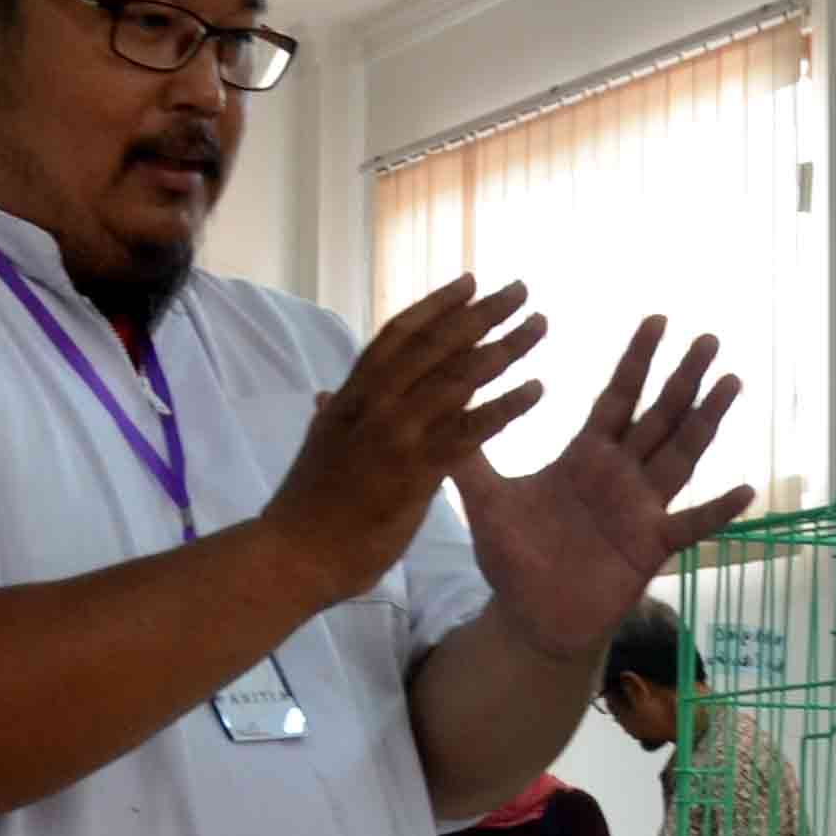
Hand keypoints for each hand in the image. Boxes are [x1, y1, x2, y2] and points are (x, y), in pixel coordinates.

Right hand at [267, 279, 546, 606]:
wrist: (294, 554)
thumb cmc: (307, 506)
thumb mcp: (320, 446)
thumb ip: (334, 415)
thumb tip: (328, 394)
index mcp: (352, 395)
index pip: (399, 334)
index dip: (437, 305)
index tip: (470, 281)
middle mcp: (375, 403)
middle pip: (438, 344)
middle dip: (483, 313)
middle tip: (521, 288)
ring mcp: (396, 433)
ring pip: (459, 378)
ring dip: (505, 348)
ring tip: (541, 326)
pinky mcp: (417, 470)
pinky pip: (472, 430)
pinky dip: (508, 406)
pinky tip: (538, 389)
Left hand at [459, 317, 749, 669]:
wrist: (529, 618)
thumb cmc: (513, 559)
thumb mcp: (486, 501)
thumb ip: (469, 456)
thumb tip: (435, 405)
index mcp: (586, 457)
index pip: (617, 398)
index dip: (636, 360)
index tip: (657, 319)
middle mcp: (621, 476)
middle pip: (659, 416)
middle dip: (683, 377)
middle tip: (709, 337)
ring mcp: (641, 510)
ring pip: (682, 455)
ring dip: (707, 420)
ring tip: (732, 381)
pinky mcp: (651, 547)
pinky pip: (691, 525)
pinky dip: (718, 510)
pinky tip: (747, 488)